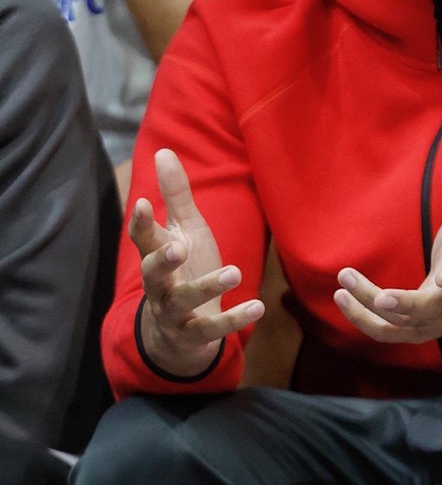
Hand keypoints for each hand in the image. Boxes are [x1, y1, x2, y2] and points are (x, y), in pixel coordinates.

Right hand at [130, 149, 262, 376]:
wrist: (181, 331)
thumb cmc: (185, 270)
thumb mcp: (184, 231)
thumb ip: (175, 196)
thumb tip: (162, 151)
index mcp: (157, 255)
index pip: (143, 239)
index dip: (141, 223)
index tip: (144, 202)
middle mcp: (159, 284)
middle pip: (152, 273)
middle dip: (163, 261)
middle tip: (180, 248)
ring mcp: (175, 312)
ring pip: (184, 300)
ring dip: (208, 286)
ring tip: (234, 272)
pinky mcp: (196, 333)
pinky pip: (213, 328)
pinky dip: (234, 319)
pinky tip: (258, 306)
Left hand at [334, 175, 441, 344]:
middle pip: (426, 310)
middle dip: (402, 304)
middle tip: (378, 296)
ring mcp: (431, 321)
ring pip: (398, 322)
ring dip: (368, 308)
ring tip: (343, 284)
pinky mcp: (413, 331)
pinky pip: (384, 332)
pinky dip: (362, 319)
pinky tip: (343, 297)